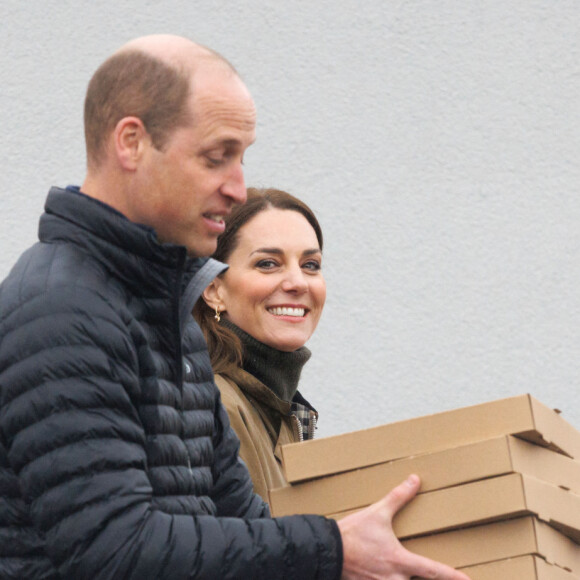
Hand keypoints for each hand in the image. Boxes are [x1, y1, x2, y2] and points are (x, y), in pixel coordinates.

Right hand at [338, 474, 470, 579]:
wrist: (328, 550)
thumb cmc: (353, 533)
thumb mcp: (378, 512)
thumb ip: (398, 497)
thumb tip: (414, 480)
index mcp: (400, 561)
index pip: (433, 571)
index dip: (453, 577)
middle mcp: (394, 579)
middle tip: (435, 574)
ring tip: (406, 573)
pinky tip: (382, 575)